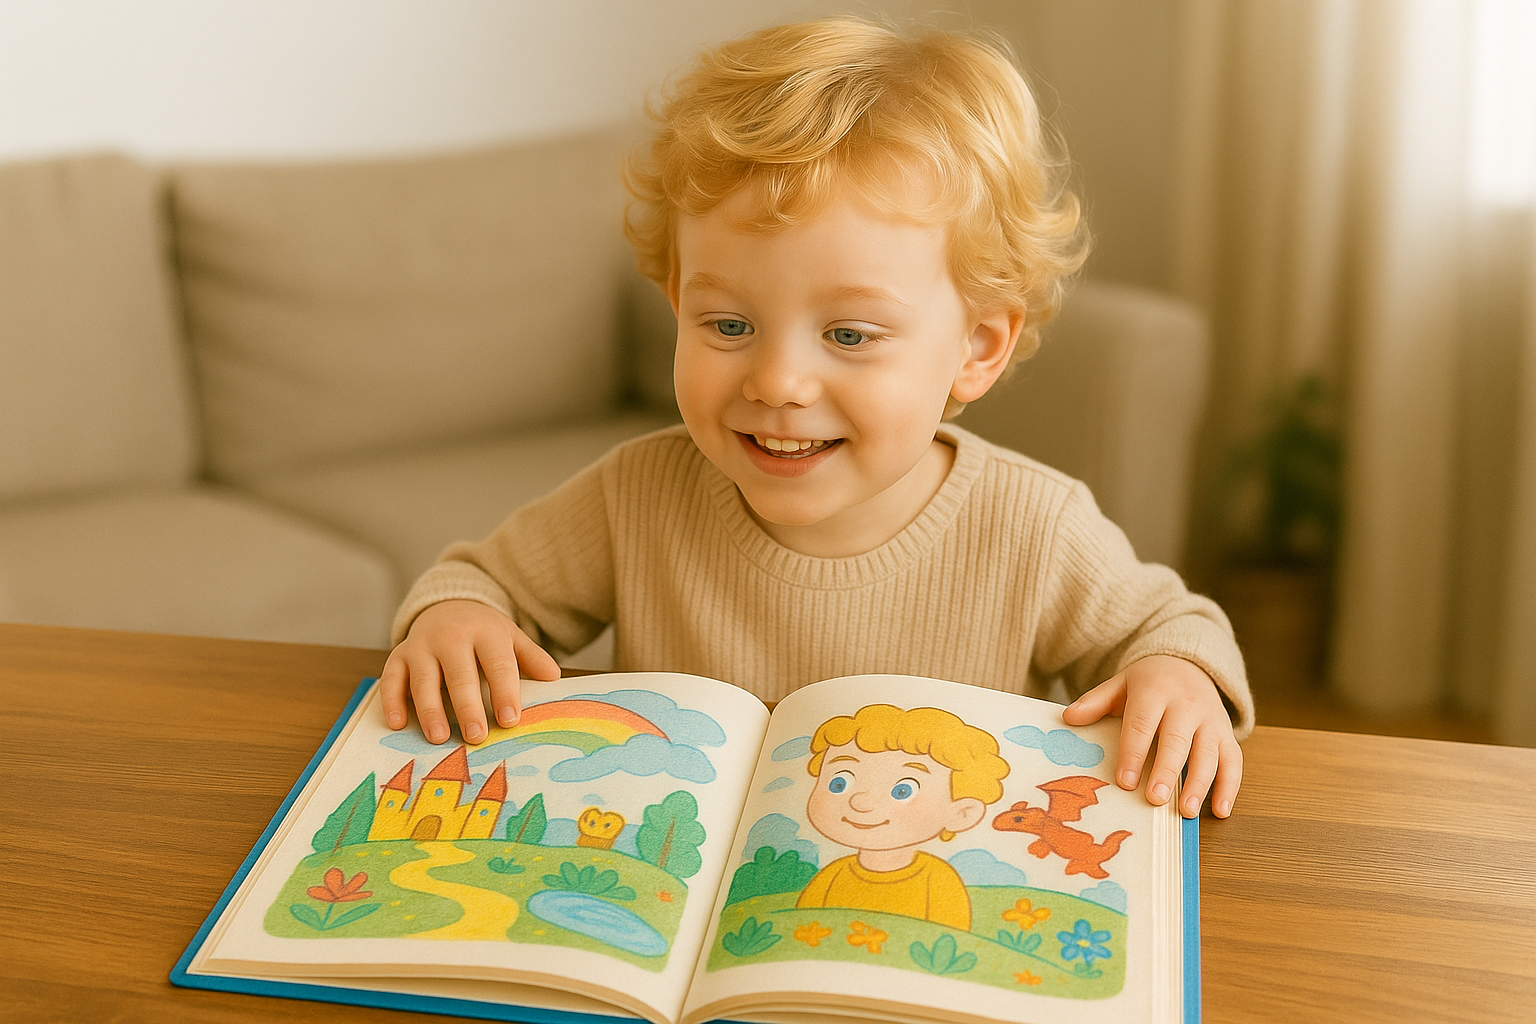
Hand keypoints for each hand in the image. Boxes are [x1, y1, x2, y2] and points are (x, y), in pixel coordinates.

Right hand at [378, 599, 560, 744]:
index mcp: (485, 632)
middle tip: (476, 737)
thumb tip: (553, 678)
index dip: (504, 692)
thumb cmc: (484, 634)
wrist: (447, 606)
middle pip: (460, 675)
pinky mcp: (399, 656)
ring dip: (430, 710)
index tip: (510, 720)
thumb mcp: (510, 638)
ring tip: (438, 737)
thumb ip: (531, 657)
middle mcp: (451, 637)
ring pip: (423, 680)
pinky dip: (392, 701)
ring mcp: (421, 646)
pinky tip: (398, 723)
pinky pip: (391, 679)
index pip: (497, 664)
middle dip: (467, 707)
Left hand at [1060, 654, 1241, 818]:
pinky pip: (1233, 760)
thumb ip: (1096, 702)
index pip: (1142, 724)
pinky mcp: (1227, 734)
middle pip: (1177, 740)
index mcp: (1155, 691)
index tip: (1124, 781)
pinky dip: (1230, 786)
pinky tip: (1220, 809)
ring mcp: (1211, 720)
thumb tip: (1068, 718)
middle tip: (1155, 800)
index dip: (1133, 753)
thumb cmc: (1149, 684)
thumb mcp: (1120, 685)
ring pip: (1209, 753)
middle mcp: (1187, 705)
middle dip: (1166, 771)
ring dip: (1199, 784)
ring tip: (1185, 812)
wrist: (1188, 664)